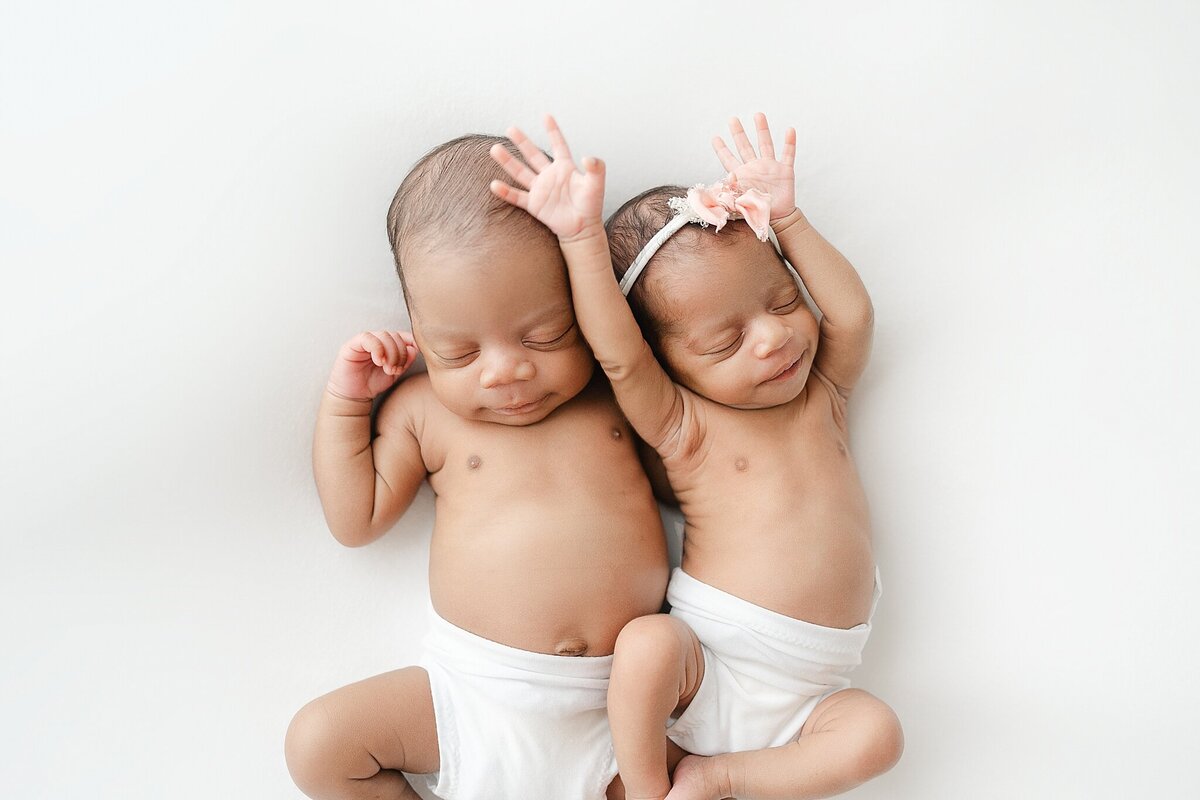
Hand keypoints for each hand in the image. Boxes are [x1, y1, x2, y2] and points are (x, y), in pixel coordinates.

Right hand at [326, 331, 418, 401]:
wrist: (353, 396)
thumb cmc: (372, 383)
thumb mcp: (395, 373)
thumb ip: (405, 361)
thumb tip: (415, 348)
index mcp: (387, 344)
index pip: (403, 335)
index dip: (411, 342)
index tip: (416, 354)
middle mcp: (376, 340)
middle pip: (395, 336)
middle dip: (400, 354)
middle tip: (396, 370)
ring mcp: (364, 341)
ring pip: (384, 335)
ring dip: (390, 354)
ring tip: (388, 369)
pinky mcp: (352, 344)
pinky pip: (367, 338)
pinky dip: (377, 349)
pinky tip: (379, 362)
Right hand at [489, 114, 604, 240]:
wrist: (583, 228)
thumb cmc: (591, 205)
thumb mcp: (596, 185)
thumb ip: (596, 169)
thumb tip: (588, 157)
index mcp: (565, 167)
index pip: (558, 145)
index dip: (553, 131)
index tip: (546, 116)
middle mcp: (549, 175)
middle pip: (533, 155)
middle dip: (522, 142)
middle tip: (511, 128)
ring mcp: (540, 189)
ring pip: (520, 172)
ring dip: (508, 161)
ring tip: (495, 149)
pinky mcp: (534, 204)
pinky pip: (517, 196)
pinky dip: (506, 192)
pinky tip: (494, 185)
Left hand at [712, 112, 796, 220]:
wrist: (778, 219)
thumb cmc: (757, 213)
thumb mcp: (739, 204)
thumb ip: (730, 194)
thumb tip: (724, 182)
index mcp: (742, 176)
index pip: (729, 160)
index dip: (722, 149)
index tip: (715, 137)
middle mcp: (755, 168)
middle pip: (745, 146)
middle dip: (738, 133)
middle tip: (732, 119)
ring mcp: (770, 167)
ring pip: (766, 144)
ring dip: (762, 130)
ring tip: (758, 115)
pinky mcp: (785, 171)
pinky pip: (788, 154)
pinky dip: (789, 143)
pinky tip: (789, 130)